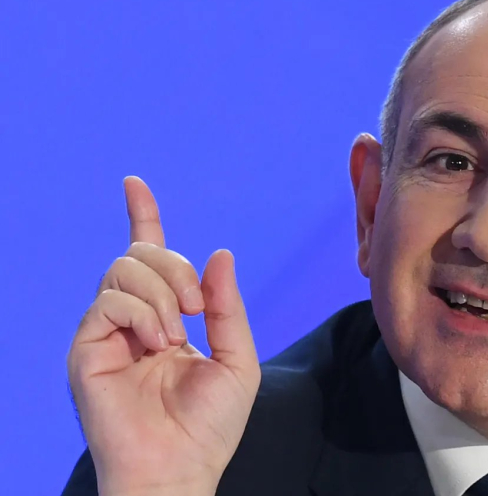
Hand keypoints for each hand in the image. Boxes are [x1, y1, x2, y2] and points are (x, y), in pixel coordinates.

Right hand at [67, 176, 260, 495]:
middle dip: (175, 268)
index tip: (134, 183)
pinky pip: (109, 301)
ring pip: (123, 270)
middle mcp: (133, 320)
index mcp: (167, 317)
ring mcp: (107, 333)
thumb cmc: (211, 424)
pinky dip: (142, 313)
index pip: (149, 257)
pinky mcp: (86, 349)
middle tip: (197, 310)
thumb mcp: (237, 357)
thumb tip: (219, 252)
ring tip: (177, 336)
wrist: (181, 467)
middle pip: (140, 255)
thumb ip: (227, 306)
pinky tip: (157, 343)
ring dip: (162, 295)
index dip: (143, 217)